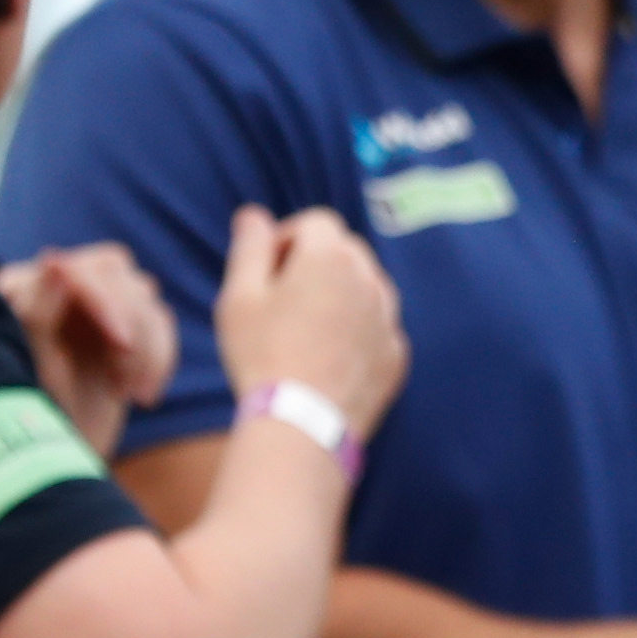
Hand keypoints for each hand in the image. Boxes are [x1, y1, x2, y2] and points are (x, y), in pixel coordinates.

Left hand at [0, 243, 176, 454]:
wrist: (49, 476)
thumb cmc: (22, 426)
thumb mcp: (29, 372)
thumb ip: (38, 313)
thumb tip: (56, 259)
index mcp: (19, 292)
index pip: (78, 269)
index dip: (105, 301)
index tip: (119, 344)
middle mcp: (53, 290)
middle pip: (116, 273)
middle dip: (130, 322)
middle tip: (125, 374)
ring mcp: (89, 310)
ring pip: (144, 295)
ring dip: (146, 345)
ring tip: (127, 392)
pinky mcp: (120, 333)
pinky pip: (161, 321)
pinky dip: (160, 358)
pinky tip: (142, 396)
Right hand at [212, 206, 409, 436]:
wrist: (302, 423)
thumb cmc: (262, 354)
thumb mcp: (240, 296)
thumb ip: (249, 247)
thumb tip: (253, 214)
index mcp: (332, 257)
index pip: (316, 222)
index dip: (287, 239)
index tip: (267, 270)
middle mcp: (371, 279)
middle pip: (345, 251)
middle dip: (314, 263)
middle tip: (281, 301)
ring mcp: (389, 317)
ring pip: (366, 288)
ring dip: (339, 295)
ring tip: (303, 331)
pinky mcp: (396, 353)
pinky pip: (377, 327)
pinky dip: (356, 332)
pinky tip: (326, 358)